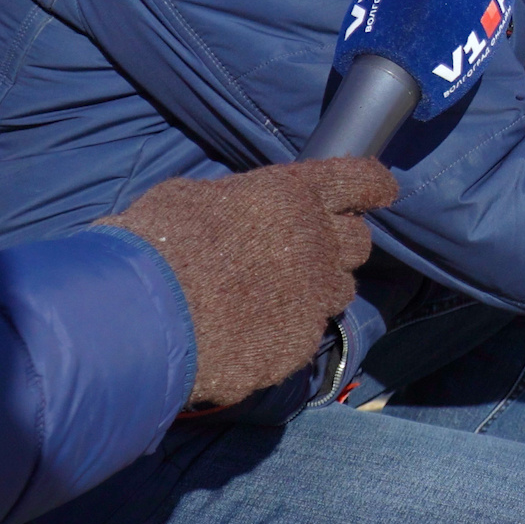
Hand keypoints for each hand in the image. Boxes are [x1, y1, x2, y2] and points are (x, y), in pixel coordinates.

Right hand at [100, 157, 397, 407]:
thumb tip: (240, 210)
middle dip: (339, 244)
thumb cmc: (154, 245)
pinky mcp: (300, 344)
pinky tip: (250, 333)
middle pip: (359, 241)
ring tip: (274, 296)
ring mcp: (314, 297)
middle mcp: (317, 242)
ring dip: (318, 289)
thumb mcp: (193, 198)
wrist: (142, 321)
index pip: (359, 180)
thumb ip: (236, 202)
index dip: (373, 185)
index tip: (382, 191)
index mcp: (292, 195)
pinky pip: (307, 334)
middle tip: (307, 251)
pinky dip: (287, 332)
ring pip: (340, 291)